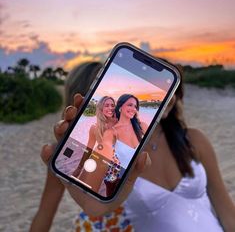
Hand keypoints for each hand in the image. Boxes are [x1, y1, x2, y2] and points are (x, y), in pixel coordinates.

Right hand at [41, 93, 150, 216]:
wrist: (100, 205)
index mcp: (98, 140)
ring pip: (61, 135)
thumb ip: (137, 167)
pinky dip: (46, 152)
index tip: (83, 97)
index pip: (90, 119)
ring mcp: (70, 154)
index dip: (85, 107)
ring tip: (62, 126)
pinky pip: (50, 158)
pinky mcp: (59, 168)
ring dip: (59, 127)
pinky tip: (48, 149)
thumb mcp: (129, 177)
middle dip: (71, 112)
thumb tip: (144, 155)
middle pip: (73, 123)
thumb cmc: (115, 188)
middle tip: (73, 109)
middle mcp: (82, 143)